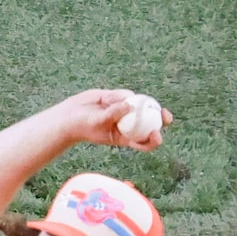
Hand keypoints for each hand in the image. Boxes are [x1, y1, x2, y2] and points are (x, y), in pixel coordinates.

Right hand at [54, 88, 169, 151]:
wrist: (72, 115)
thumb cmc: (83, 125)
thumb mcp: (98, 122)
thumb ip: (113, 113)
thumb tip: (130, 104)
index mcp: (125, 137)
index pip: (144, 142)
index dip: (154, 140)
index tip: (157, 133)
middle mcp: (129, 124)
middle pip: (151, 121)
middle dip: (161, 118)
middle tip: (165, 113)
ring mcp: (126, 111)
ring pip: (137, 104)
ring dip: (124, 101)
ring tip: (105, 102)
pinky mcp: (121, 99)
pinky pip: (126, 94)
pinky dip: (117, 94)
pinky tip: (104, 98)